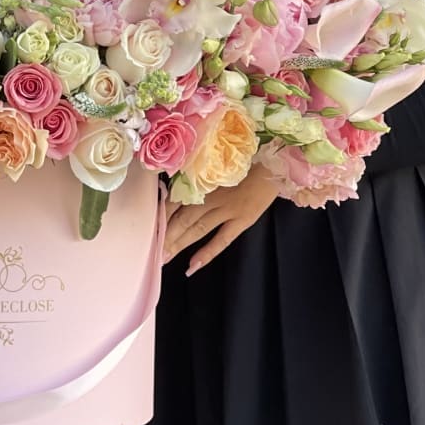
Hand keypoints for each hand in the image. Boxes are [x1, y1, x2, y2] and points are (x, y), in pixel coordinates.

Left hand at [162, 164, 278, 276]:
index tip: (149, 225)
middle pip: (183, 218)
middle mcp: (212, 196)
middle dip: (166, 234)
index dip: (162, 214)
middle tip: (152, 249)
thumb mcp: (216, 162)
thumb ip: (198, 175)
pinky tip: (193, 266)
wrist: (275, 162)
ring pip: (198, 230)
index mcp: (203, 180)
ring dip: (180, 244)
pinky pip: (222, 240)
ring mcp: (228, 209)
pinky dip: (207, 253)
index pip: (176, 200)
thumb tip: (175, 185)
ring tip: (164, 258)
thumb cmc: (245, 158)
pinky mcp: (243, 220)